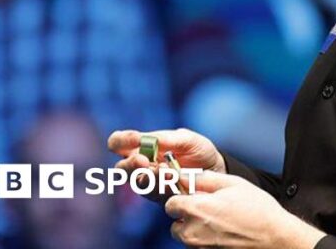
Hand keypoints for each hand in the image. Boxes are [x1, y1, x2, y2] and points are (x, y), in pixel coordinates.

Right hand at [107, 128, 224, 203]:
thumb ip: (165, 139)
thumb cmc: (198, 150)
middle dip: (131, 165)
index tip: (131, 139)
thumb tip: (142, 141)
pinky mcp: (161, 198)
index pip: (118, 143)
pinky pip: (155, 195)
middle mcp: (142, 166)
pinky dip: (163, 187)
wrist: (217, 170)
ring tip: (163, 170)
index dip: (119, 141)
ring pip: (138, 183)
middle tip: (143, 161)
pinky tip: (172, 179)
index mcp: (142, 147)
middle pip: (122, 168)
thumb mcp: (186, 139)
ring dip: (148, 177)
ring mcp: (150, 183)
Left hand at [165, 170, 325, 248]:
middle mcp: (193, 232)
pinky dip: (206, 239)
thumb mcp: (233, 184)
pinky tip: (224, 232)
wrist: (274, 238)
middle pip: (175, 223)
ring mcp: (199, 247)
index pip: (170, 204)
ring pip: (187, 236)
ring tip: (220, 222)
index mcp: (196, 210)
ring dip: (196, 229)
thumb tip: (185, 176)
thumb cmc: (257, 211)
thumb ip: (204, 178)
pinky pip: (198, 245)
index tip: (192, 197)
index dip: (181, 198)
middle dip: (188, 216)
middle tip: (210, 210)